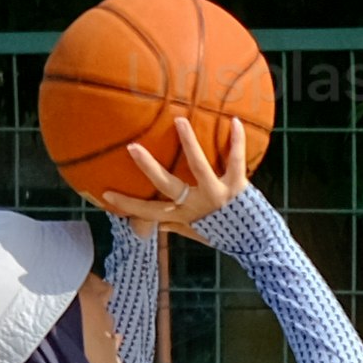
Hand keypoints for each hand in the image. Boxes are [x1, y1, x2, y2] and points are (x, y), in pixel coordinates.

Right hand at [84, 120, 261, 235]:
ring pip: (199, 167)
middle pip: (167, 185)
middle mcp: (197, 204)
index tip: (105, 194)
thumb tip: (149, 224)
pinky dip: (236, 141)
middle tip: (132, 148)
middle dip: (149, 167)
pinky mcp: (237, 186)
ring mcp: (217, 194)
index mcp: (183, 215)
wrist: (256, 242)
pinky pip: (236, 160)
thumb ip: (173, 225)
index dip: (128, 205)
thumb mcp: (194, 232)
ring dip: (189, 144)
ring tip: (180, 120)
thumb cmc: (222, 232)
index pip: (149, 211)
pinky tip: (234, 121)